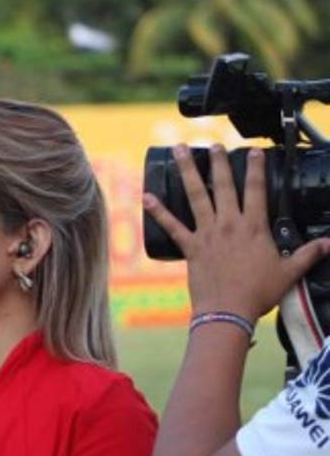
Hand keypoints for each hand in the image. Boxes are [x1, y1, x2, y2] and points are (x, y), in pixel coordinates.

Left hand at [143, 143, 329, 320]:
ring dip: (187, 172)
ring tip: (178, 151)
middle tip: (212, 144)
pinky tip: (146, 196)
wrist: (228, 311)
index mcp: (254, 227)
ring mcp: (207, 234)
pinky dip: (158, 211)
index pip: (257, 190)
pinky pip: (172, 225)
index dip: (257, 168)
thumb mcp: (289, 272)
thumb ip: (309, 254)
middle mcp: (229, 224)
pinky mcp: (190, 247)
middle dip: (219, 162)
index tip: (254, 150)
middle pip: (224, 186)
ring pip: (196, 196)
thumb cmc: (258, 293)